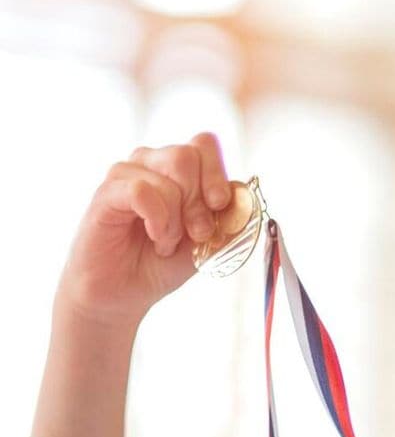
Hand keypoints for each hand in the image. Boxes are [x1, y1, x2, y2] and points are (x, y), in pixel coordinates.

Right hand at [56, 132, 232, 331]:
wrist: (125, 293)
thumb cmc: (163, 264)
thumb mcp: (208, 244)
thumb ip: (229, 220)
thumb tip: (245, 197)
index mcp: (178, 170)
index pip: (204, 144)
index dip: (217, 174)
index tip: (218, 206)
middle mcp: (151, 163)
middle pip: (187, 156)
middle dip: (199, 204)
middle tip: (194, 234)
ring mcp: (126, 174)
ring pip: (168, 178)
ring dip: (177, 221)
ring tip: (165, 243)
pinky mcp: (107, 192)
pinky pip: (142, 192)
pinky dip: (158, 221)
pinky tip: (154, 237)